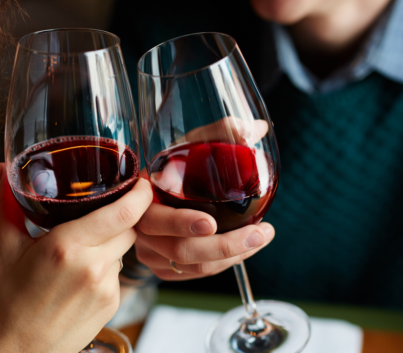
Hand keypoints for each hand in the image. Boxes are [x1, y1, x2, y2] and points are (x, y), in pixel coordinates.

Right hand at [0, 164, 152, 352]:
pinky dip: (107, 266)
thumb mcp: (6, 246)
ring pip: (125, 249)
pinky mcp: (113, 303)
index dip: (140, 194)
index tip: (142, 183)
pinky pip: (119, 272)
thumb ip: (8, 203)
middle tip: (104, 211)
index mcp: (66, 246)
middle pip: (130, 227)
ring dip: (113, 242)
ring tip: (83, 250)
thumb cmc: (10, 298)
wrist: (19, 349)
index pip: (123, 213)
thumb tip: (3, 168)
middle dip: (122, 216)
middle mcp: (92, 266)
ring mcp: (106, 287)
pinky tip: (82, 275)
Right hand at [135, 117, 274, 280]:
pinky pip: (195, 274)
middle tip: (258, 234)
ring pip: (193, 267)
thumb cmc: (172, 166)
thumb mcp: (188, 146)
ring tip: (261, 238)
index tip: (211, 223)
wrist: (150, 194)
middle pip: (181, 250)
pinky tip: (244, 249)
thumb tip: (257, 128)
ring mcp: (151, 253)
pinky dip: (223, 264)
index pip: (154, 219)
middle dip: (225, 246)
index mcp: (141, 199)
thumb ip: (219, 133)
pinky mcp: (162, 267)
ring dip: (232, 257)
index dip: (181, 223)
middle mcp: (141, 230)